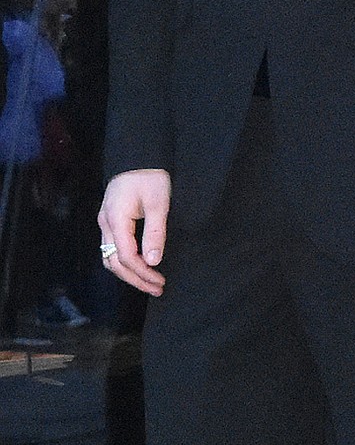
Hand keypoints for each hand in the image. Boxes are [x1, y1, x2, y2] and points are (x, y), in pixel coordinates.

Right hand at [98, 169, 171, 295]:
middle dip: (135, 278)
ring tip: (149, 282)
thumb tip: (154, 261)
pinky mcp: (110, 220)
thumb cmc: (150, 176)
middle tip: (156, 288)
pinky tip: (141, 266)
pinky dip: (125, 262)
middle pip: (114, 262)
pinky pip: (113, 248)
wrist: (139, 156)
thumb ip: (155, 233)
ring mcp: (105, 221)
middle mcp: (106, 223)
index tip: (159, 281)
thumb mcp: (158, 203)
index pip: (126, 257)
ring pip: (110, 257)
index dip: (143, 273)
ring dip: (129, 273)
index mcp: (115, 219)